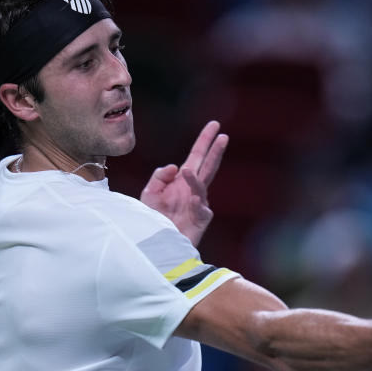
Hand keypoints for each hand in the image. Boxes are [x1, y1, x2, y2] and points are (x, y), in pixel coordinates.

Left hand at [141, 120, 227, 245]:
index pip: (197, 157)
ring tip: (187, 171)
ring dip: (194, 179)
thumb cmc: (154, 220)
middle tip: (222, 135)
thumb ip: (159, 177)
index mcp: (183, 180)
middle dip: (215, 151)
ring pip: (202, 186)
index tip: (214, 125)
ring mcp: (199, 204)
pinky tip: (191, 200)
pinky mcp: (201, 220)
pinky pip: (201, 209)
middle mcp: (194, 189)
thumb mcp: (149, 194)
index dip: (205, 141)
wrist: (156, 245)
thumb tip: (177, 167)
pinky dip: (196, 203)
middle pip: (208, 166)